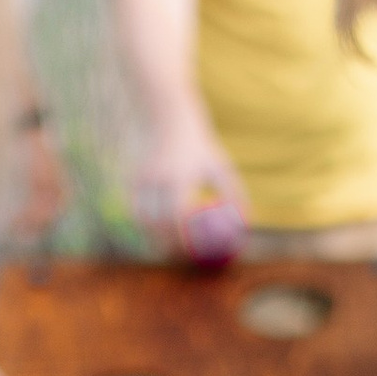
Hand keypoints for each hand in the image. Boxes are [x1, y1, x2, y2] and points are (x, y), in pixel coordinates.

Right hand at [132, 117, 245, 247]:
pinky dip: (139, 219)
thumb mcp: (220, 167)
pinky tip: (149, 228)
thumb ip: (233, 194)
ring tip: (160, 246)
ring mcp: (142, 177)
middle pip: (155, 221)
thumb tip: (245, 221)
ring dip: (148, 233)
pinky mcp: (132, 177)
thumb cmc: (200, 146)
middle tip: (173, 256)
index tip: (187, 252)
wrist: (169, 119)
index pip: (177, 217)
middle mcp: (158, 179)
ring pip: (141, 216)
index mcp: (181, 178)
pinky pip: (133, 205)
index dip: (179, 238)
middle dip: (161, 243)